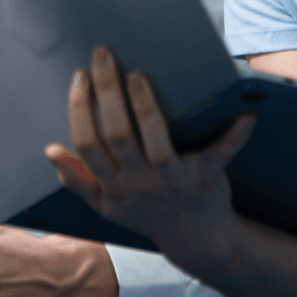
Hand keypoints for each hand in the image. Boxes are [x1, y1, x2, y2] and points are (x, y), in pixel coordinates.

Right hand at [45, 47, 255, 264]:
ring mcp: (174, 181)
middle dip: (107, 92)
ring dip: (145, 106)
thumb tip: (50, 150)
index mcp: (113, 186)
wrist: (197, 240)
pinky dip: (234, 135)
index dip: (79, 109)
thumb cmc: (147, 213)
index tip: (79, 76)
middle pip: (117, 135)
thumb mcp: (106, 205)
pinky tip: (245, 114)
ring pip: (156, 142)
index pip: (87, 143)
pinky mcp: (207, 177)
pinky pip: (221, 153)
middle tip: (104, 55)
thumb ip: (77, 179)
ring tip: (138, 74)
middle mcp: (140, 183)